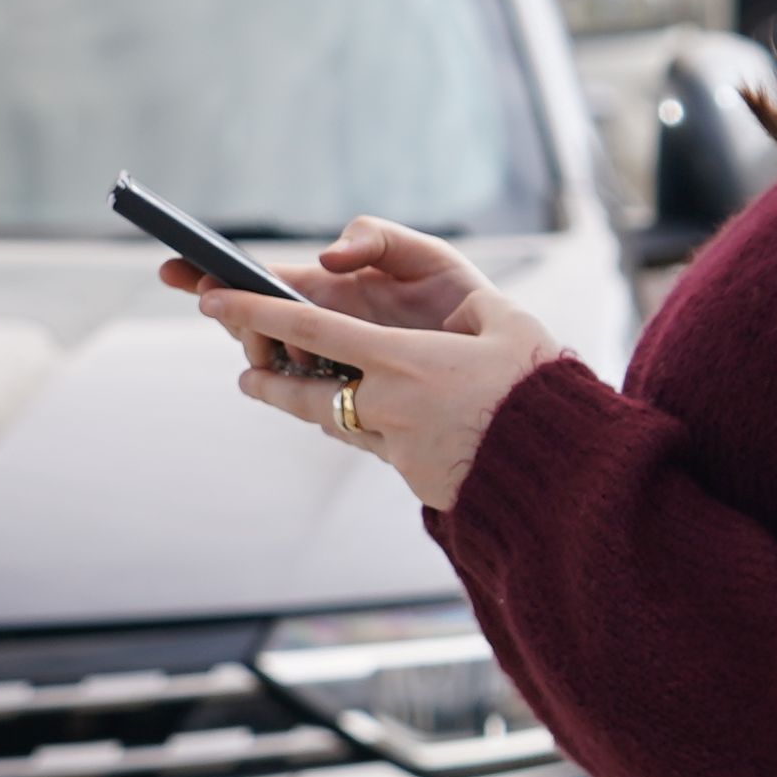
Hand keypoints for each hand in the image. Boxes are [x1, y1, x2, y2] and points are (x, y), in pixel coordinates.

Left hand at [165, 221, 562, 512]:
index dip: (255, 312)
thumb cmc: (539, 389)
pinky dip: (365, 430)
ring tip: (282, 396)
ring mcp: (397, 448)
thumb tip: (452, 311)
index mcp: (400, 361)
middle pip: (304, 393)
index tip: (214, 300)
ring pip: (337, 424)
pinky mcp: (414, 477)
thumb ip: (470, 309)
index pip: (308, 331)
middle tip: (245, 375)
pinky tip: (370, 422)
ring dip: (308, 409)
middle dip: (268, 380)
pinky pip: (377, 446)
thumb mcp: (509, 324)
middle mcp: (386, 406)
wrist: (562, 476)